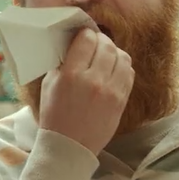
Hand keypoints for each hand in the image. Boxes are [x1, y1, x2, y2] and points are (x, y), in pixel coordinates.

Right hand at [38, 28, 134, 154]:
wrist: (69, 146)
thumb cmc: (54, 115)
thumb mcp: (49, 85)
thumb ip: (62, 62)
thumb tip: (73, 44)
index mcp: (71, 75)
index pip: (86, 39)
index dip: (85, 33)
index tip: (82, 35)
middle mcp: (93, 80)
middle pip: (106, 45)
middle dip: (100, 40)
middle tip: (95, 43)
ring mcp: (111, 91)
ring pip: (122, 56)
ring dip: (114, 52)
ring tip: (105, 56)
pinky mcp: (122, 100)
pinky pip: (129, 73)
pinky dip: (122, 66)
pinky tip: (113, 69)